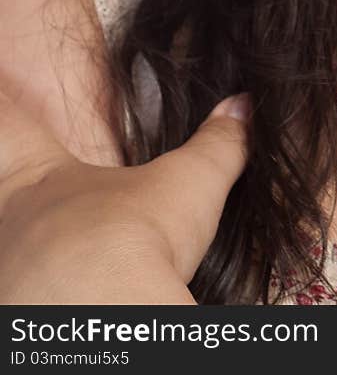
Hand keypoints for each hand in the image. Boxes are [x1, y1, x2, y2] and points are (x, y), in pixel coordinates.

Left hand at [0, 81, 250, 304]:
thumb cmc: (129, 237)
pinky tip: (70, 306)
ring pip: (10, 255)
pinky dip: (45, 300)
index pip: (7, 126)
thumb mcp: (188, 185)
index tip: (1, 89)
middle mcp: (11, 223)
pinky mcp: (15, 319)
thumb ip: (217, 144)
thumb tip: (242, 107)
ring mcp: (6, 273)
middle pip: (2, 198)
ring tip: (65, 269)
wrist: (103, 317)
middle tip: (59, 210)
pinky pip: (24, 302)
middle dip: (25, 203)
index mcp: (39, 178)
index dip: (6, 111)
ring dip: (31, 260)